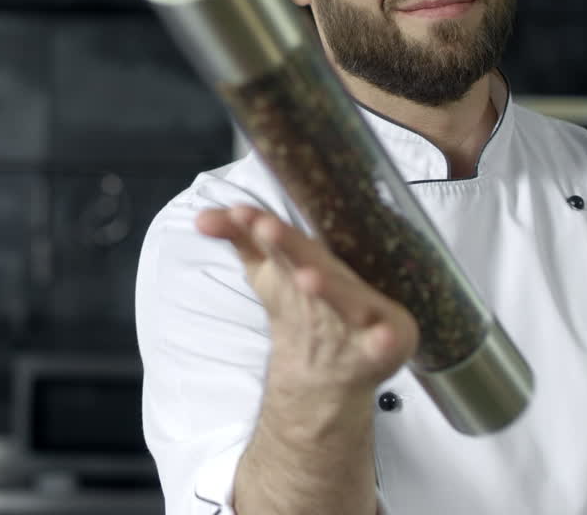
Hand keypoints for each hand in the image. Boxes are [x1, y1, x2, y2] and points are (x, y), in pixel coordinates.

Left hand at [196, 205, 418, 394]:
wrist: (330, 369)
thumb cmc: (305, 308)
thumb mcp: (271, 272)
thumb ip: (243, 241)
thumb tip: (201, 218)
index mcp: (311, 260)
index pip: (283, 240)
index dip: (263, 229)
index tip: (240, 215)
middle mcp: (337, 280)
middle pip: (312, 260)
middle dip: (290, 247)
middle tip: (265, 228)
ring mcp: (363, 312)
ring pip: (345, 299)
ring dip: (328, 288)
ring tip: (306, 278)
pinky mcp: (385, 345)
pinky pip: (382, 346)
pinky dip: (383, 342)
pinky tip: (382, 338)